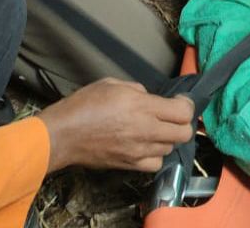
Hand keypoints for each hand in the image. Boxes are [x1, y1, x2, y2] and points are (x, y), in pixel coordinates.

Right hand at [36, 79, 195, 172]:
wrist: (62, 134)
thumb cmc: (83, 106)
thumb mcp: (113, 84)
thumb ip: (137, 90)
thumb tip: (149, 98)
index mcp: (142, 106)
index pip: (183, 111)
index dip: (186, 105)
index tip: (180, 101)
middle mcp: (144, 129)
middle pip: (184, 133)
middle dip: (183, 123)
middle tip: (173, 117)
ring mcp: (138, 149)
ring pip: (170, 148)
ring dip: (167, 138)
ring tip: (155, 130)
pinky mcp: (129, 164)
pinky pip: (155, 163)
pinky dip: (155, 155)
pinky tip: (146, 146)